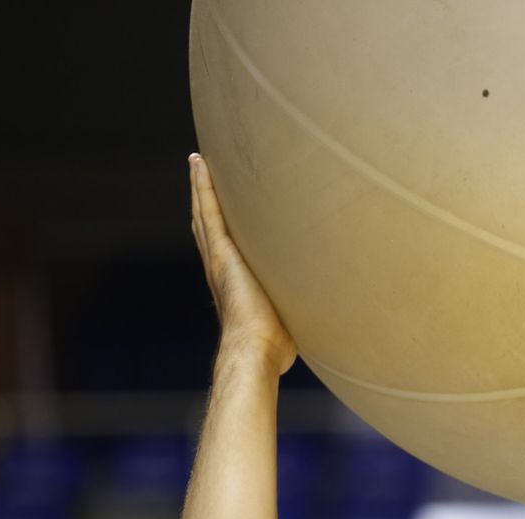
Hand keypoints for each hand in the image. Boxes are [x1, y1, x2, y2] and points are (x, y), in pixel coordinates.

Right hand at [189, 153, 296, 373]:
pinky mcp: (221, 253)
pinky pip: (209, 211)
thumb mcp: (290, 320)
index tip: (222, 207)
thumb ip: (300, 311)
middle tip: (203, 172)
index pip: (225, 246)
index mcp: (235, 282)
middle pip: (209, 224)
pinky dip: (202, 186)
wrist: (256, 350)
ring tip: (199, 162)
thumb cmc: (275, 347)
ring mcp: (219, 258)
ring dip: (201, 186)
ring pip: (205, 213)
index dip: (222, 225)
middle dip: (206, 199)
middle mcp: (222, 267)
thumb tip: (326, 316)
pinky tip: (200, 165)